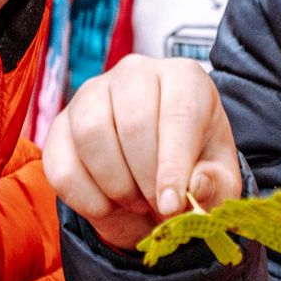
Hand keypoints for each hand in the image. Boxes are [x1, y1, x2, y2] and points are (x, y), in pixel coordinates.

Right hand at [42, 55, 242, 249]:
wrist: (159, 172)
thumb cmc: (195, 167)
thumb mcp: (219, 180)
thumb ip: (213, 184)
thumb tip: (193, 186)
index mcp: (184, 78)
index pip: (177, 113)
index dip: (173, 165)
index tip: (172, 205)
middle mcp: (136, 74)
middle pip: (132, 123)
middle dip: (145, 178)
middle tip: (157, 206)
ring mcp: (92, 94)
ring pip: (92, 136)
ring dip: (115, 185)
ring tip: (136, 201)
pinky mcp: (61, 124)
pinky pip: (61, 165)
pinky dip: (85, 198)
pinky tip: (109, 204)